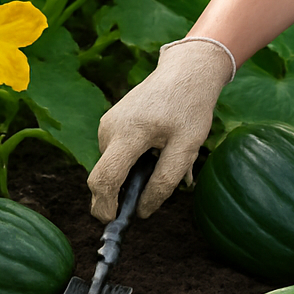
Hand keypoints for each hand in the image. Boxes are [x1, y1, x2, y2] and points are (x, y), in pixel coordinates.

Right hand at [87, 38, 234, 220]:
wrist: (185, 72)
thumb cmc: (190, 108)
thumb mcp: (187, 146)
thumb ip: (165, 180)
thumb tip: (144, 211)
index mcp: (129, 132)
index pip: (105, 178)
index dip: (106, 206)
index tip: (115, 222)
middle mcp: (109, 128)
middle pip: (103, 175)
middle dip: (117, 195)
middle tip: (148, 194)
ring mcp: (106, 123)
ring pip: (111, 165)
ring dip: (130, 175)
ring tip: (161, 157)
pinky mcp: (109, 122)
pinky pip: (115, 153)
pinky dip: (129, 161)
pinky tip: (154, 149)